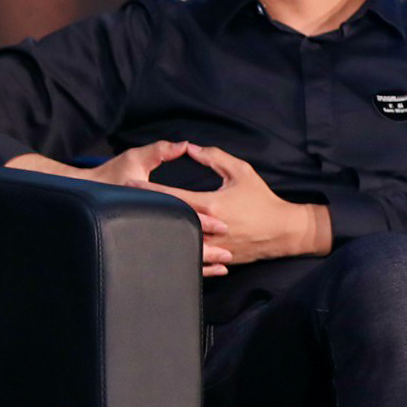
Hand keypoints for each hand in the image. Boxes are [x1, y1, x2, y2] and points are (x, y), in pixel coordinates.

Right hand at [8, 141, 233, 275]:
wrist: (82, 194)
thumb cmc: (108, 174)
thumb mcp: (133, 159)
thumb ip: (159, 150)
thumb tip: (184, 145)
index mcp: (152, 202)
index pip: (181, 213)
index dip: (202, 219)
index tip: (223, 224)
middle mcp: (149, 221)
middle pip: (182, 238)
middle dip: (208, 249)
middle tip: (229, 255)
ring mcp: (146, 235)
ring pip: (178, 252)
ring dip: (202, 261)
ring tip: (225, 264)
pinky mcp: (145, 242)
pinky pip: (171, 259)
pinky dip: (192, 266)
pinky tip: (210, 270)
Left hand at [134, 145, 328, 267]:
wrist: (282, 230)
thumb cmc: (261, 199)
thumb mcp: (241, 171)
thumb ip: (214, 157)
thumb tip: (190, 148)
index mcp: (211, 205)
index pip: (172, 198)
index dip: (149, 191)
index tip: (130, 184)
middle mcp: (209, 228)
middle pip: (168, 220)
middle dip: (146, 211)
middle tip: (124, 203)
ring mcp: (212, 246)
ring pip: (177, 241)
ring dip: (157, 232)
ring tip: (135, 224)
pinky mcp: (217, 258)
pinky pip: (190, 257)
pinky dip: (175, 250)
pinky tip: (160, 245)